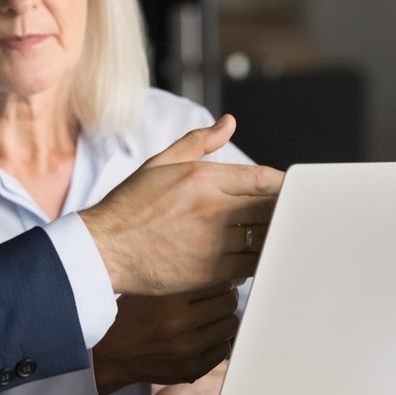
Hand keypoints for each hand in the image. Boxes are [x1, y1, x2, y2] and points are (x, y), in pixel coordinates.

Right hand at [79, 115, 281, 294]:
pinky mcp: (209, 271)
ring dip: (272, 238)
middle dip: (281, 211)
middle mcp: (211, 208)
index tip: (289, 190)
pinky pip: (250, 266)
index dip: (282, 185)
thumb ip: (199, 142)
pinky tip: (253, 257)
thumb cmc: (130, 206)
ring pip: (263, 239)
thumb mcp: (160, 163)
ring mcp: (212, 241)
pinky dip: (256, 262)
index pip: (261, 178)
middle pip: (268, 209)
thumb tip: (228, 123)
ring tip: (274, 237)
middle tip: (290, 214)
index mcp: (202, 178)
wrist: (105, 248)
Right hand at [93, 284, 237, 394]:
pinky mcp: (192, 368)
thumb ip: (179, 279)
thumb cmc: (131, 317)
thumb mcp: (148, 289)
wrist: (113, 354)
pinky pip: (224, 349)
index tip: (216, 281)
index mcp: (166, 297)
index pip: (216, 280)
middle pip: (228, 302)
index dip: (219, 279)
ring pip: (230, 324)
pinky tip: (203, 337)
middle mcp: (177, 322)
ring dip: (223, 319)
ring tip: (210, 317)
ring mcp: (186, 348)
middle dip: (225, 297)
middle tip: (217, 298)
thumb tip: (220, 271)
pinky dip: (217, 341)